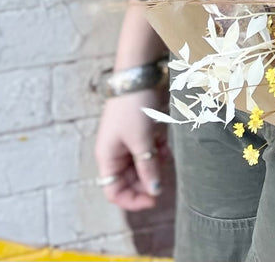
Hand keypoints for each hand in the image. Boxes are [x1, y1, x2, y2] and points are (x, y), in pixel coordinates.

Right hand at [94, 86, 170, 209]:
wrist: (140, 74)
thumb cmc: (133, 108)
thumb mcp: (141, 141)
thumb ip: (148, 168)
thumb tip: (154, 191)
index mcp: (108, 157)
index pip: (114, 190)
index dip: (132, 200)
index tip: (153, 200)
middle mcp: (116, 151)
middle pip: (130, 179)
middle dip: (147, 182)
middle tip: (164, 180)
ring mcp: (130, 140)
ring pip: (142, 165)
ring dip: (155, 166)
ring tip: (165, 157)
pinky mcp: (143, 129)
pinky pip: (150, 150)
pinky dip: (159, 152)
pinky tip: (166, 148)